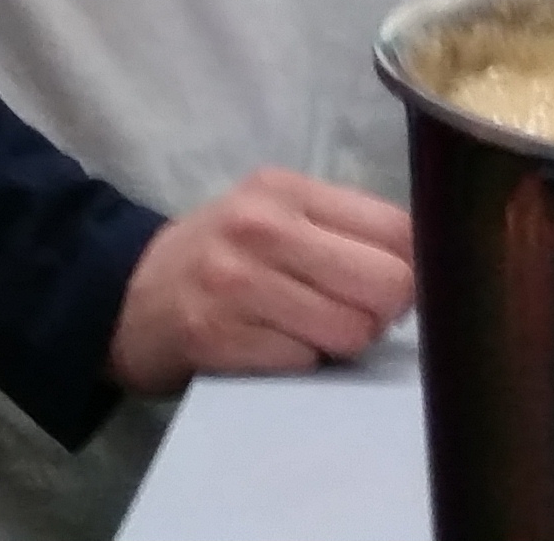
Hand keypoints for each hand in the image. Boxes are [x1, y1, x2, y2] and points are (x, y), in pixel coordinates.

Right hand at [103, 170, 411, 394]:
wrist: (123, 294)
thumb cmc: (219, 256)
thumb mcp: (273, 217)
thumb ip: (344, 230)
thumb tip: (430, 270)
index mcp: (284, 190)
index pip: (399, 228)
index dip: (411, 267)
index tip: (385, 284)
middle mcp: (260, 227)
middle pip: (388, 283)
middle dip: (382, 312)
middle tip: (351, 313)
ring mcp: (236, 282)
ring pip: (352, 331)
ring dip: (341, 344)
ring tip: (308, 330)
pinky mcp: (218, 336)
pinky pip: (305, 363)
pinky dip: (300, 364)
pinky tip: (273, 346)